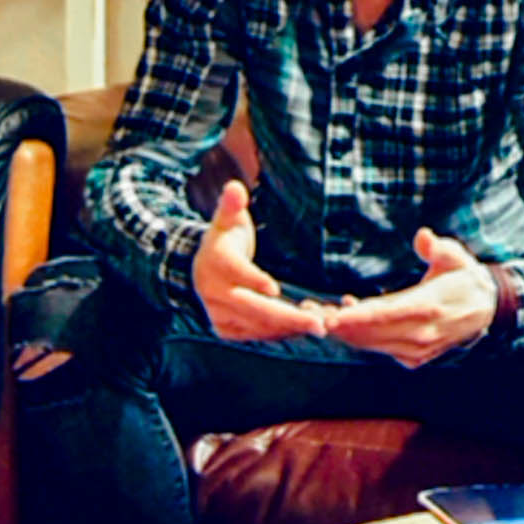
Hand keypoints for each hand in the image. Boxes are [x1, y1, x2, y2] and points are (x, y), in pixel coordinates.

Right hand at [191, 180, 328, 342]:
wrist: (203, 266)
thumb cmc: (225, 238)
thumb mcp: (228, 218)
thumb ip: (232, 204)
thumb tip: (234, 188)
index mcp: (214, 260)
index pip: (233, 270)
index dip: (253, 278)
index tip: (274, 288)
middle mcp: (212, 290)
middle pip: (250, 306)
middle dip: (286, 316)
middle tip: (317, 323)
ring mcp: (217, 312)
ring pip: (255, 325)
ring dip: (288, 328)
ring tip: (320, 326)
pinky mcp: (225, 328)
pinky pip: (254, 335)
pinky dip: (278, 334)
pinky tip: (302, 330)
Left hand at [323, 228, 498, 367]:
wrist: (487, 308)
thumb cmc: (463, 276)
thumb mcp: (455, 255)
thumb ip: (438, 247)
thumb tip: (424, 237)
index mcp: (428, 306)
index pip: (385, 315)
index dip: (356, 317)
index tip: (330, 316)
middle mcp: (421, 333)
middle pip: (371, 333)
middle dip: (339, 324)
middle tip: (309, 310)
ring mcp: (418, 349)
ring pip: (372, 344)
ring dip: (345, 331)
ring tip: (319, 313)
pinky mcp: (415, 358)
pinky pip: (380, 348)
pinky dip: (361, 337)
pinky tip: (346, 319)